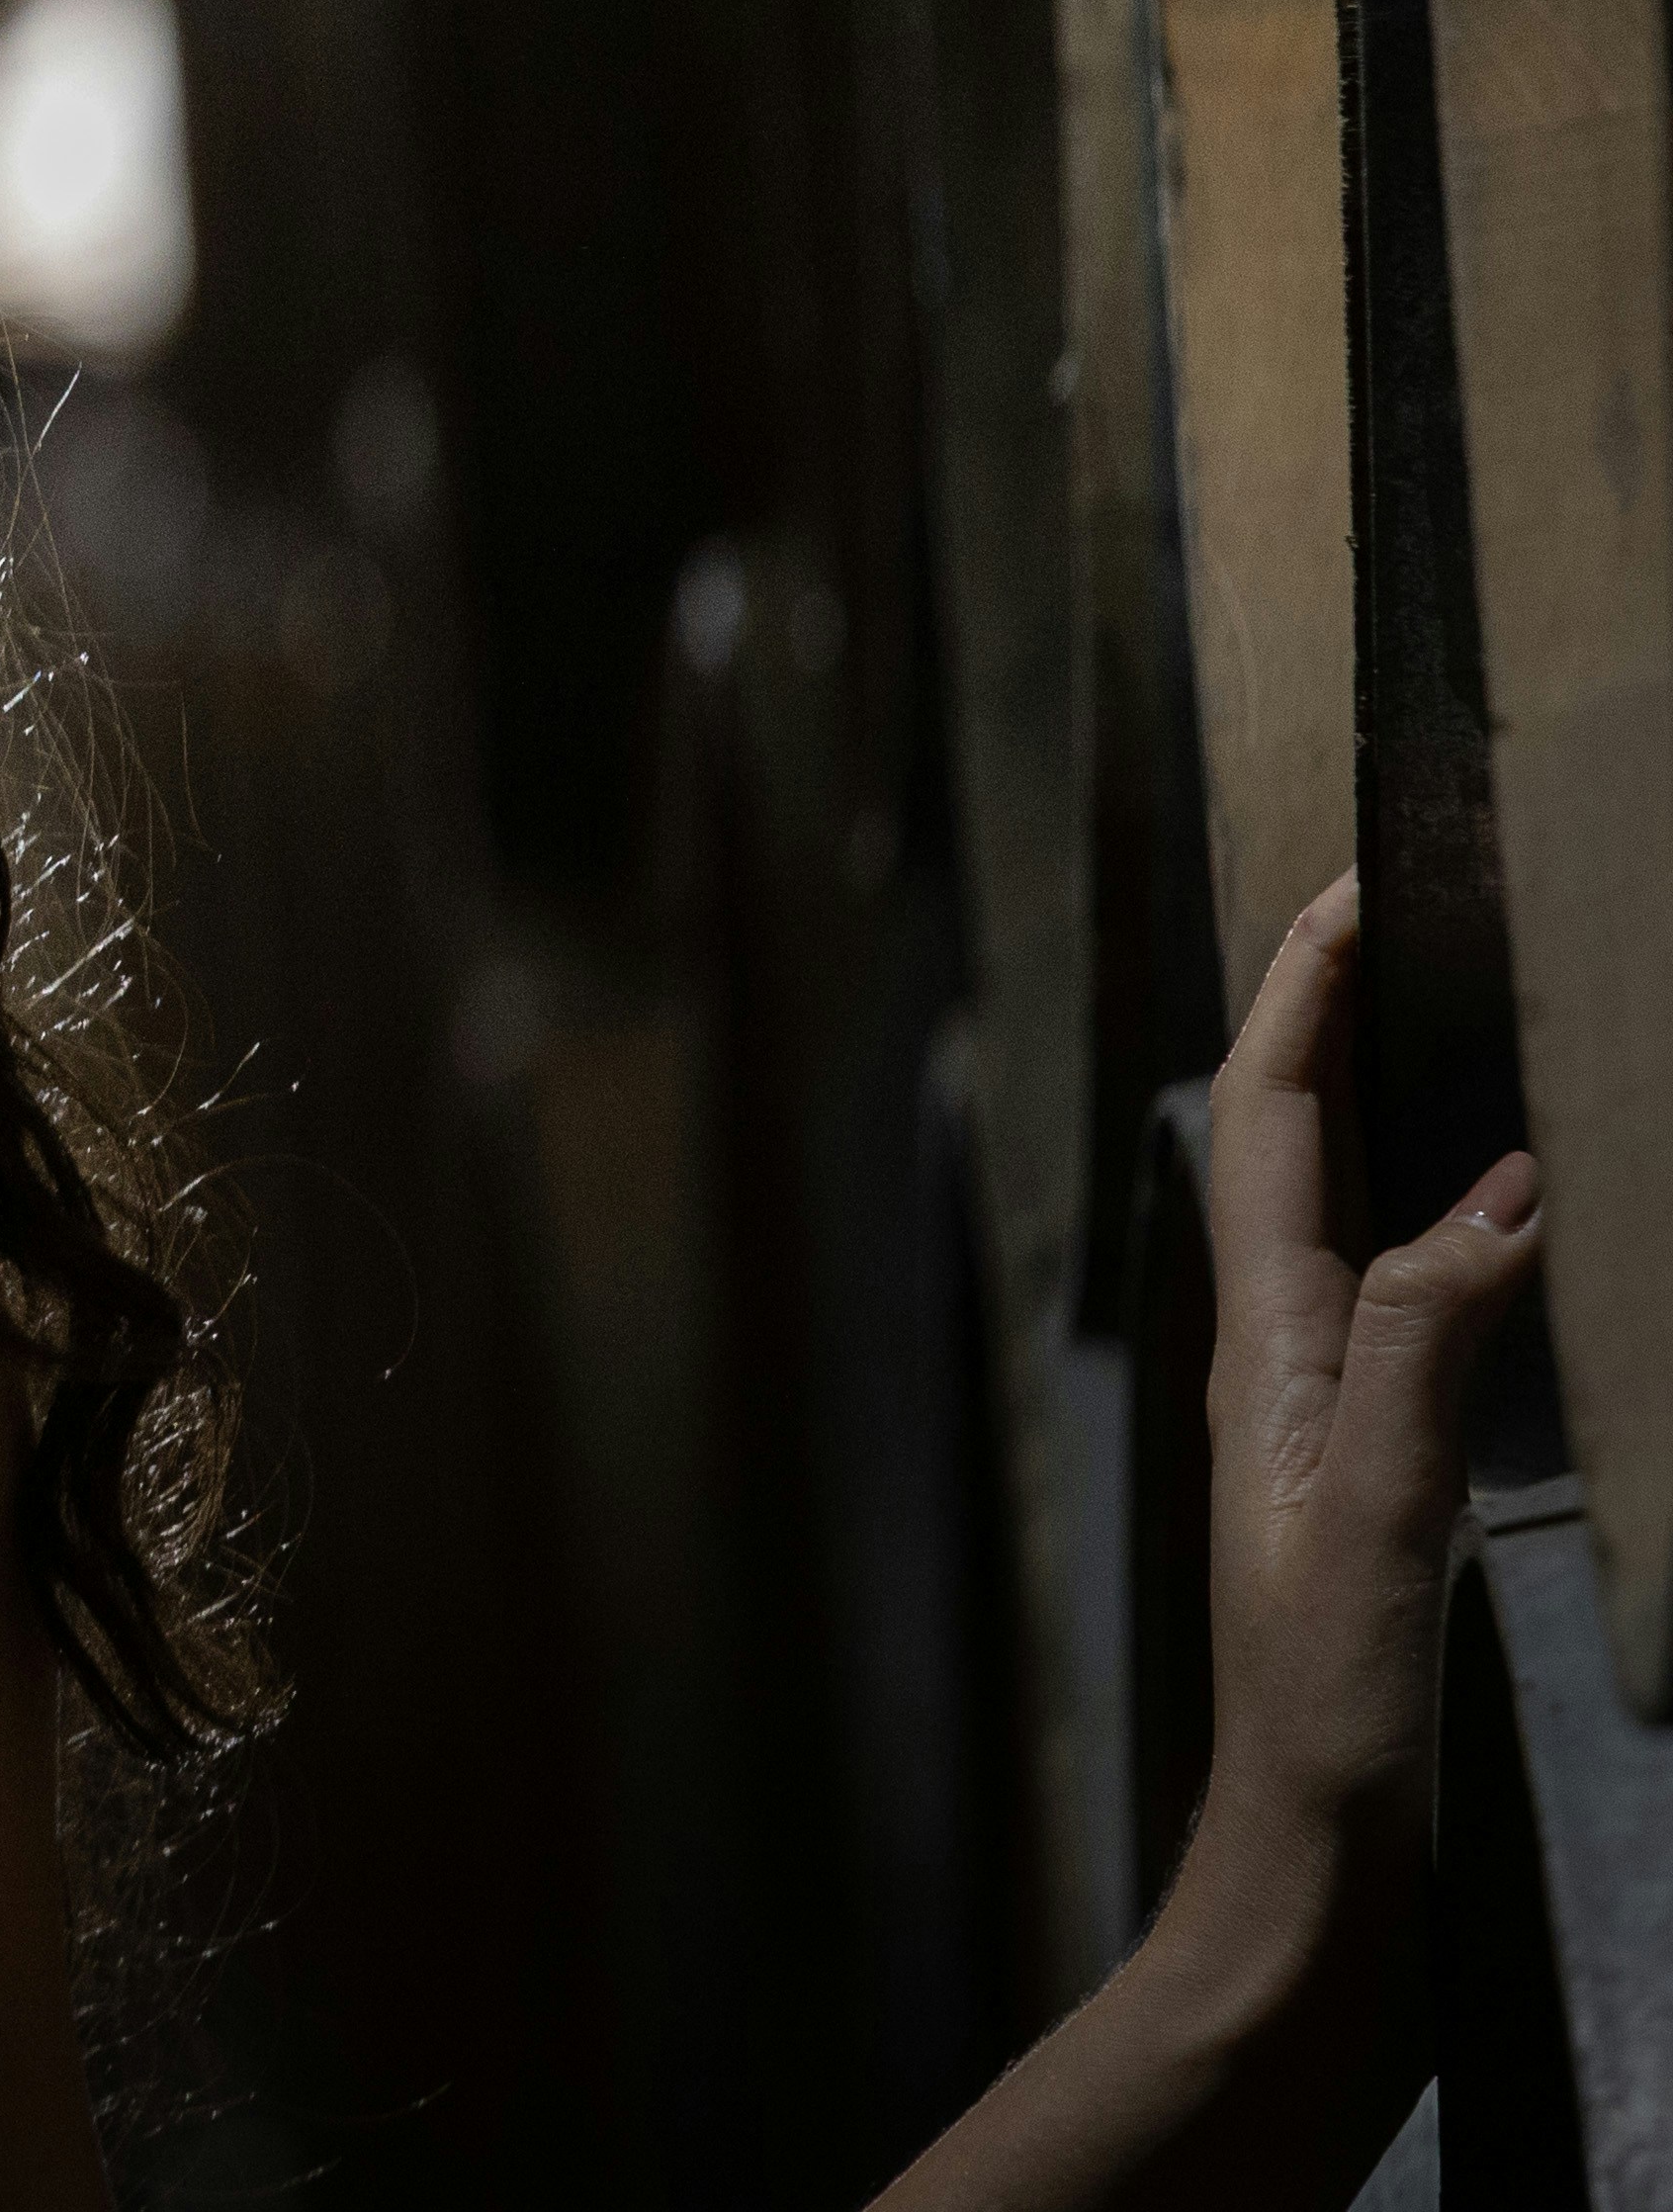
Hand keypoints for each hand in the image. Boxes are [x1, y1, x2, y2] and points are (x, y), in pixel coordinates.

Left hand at [1167, 870, 1543, 2005]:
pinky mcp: (1367, 1490)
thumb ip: (1423, 1346)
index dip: (1301, 998)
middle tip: (1405, 921)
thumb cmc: (1321, 1722)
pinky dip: (1441, 1240)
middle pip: (1288, 1150)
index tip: (1350, 886)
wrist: (1316, 1884)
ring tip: (1458, 1034)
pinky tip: (1503, 1245)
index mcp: (1264, 1351)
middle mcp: (1277, 1368)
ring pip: (1339, 1222)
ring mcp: (1319, 1426)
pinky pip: (1395, 1315)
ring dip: (1380, 1116)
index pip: (1264, 1123)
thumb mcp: (1370, 1513)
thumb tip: (1504, 1183)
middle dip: (1333, 1022)